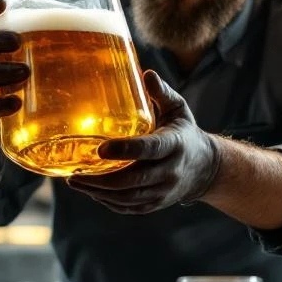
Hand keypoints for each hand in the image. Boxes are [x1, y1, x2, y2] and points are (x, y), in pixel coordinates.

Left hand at [66, 70, 219, 213]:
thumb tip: (146, 74)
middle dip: (101, 179)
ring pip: (128, 197)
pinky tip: (92, 192)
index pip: (149, 149)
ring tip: (76, 182)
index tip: (100, 149)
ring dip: (99, 193)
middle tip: (75, 173)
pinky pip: (130, 207)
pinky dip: (108, 202)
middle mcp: (170, 171)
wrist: (206, 168)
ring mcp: (164, 191)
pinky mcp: (157, 204)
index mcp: (175, 145)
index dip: (125, 150)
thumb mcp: (178, 109)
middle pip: (133, 180)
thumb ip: (161, 93)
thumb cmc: (185, 133)